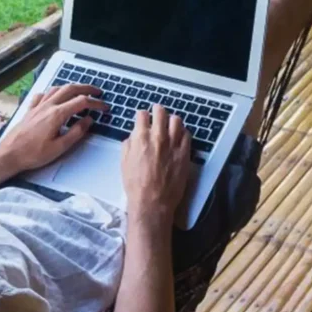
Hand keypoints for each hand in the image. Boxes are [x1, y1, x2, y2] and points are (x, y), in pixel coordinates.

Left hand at [0, 85, 106, 172]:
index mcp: (57, 114)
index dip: (96, 103)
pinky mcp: (30, 110)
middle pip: (70, 89)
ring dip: (71, 87)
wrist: (10, 154)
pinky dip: (53, 92)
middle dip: (86, 88)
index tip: (104, 107)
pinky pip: (43, 94)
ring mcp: (38, 106)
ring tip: (80, 91)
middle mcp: (48, 106)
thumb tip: (88, 120)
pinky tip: (54, 97)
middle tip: (97, 92)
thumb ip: (76, 132)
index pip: (82, 102)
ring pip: (57, 89)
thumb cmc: (33, 154)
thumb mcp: (60, 147)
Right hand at [121, 105, 190, 228]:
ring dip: (172, 119)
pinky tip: (180, 136)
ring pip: (176, 120)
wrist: (152, 201)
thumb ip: (129, 145)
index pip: (142, 115)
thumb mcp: (124, 162)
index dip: (142, 115)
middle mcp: (158, 138)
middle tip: (157, 111)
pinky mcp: (184, 153)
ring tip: (170, 123)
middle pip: (160, 112)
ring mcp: (173, 144)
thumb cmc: (136, 185)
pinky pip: (187, 134)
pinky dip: (183, 132)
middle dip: (158, 110)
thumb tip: (133, 137)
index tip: (143, 117)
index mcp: (140, 138)